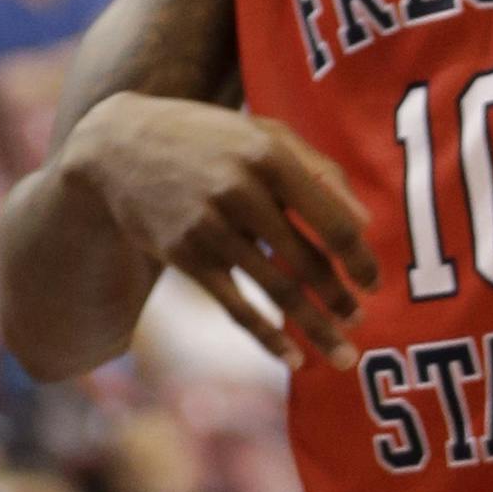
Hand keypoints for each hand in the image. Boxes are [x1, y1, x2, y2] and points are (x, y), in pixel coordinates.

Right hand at [63, 92, 377, 367]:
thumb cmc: (207, 138)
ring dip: (317, 328)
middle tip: (359, 321)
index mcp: (267, 153)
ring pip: (277, 290)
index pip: (331, 220)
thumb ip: (317, 168)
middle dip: (340, 300)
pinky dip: (268, 338)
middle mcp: (240, 188)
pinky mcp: (187, 255)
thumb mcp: (260, 132)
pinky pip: (237, 306)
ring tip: (343, 354)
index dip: (359, 259)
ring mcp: (210, 225)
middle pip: (307, 261)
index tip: (373, 283)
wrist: (119, 147)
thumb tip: (365, 223)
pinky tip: (294, 359)